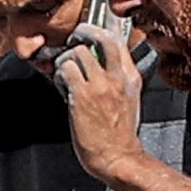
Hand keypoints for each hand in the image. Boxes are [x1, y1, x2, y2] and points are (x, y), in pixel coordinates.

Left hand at [53, 12, 145, 175]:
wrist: (118, 158)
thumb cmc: (120, 135)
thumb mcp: (128, 99)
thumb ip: (117, 80)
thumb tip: (98, 65)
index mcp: (131, 77)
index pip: (118, 42)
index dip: (99, 32)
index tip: (88, 35)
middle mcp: (117, 77)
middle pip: (101, 37)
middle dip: (83, 32)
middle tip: (74, 40)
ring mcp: (100, 85)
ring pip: (78, 52)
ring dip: (66, 59)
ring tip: (65, 72)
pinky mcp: (82, 96)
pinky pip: (65, 70)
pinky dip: (59, 73)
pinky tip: (61, 85)